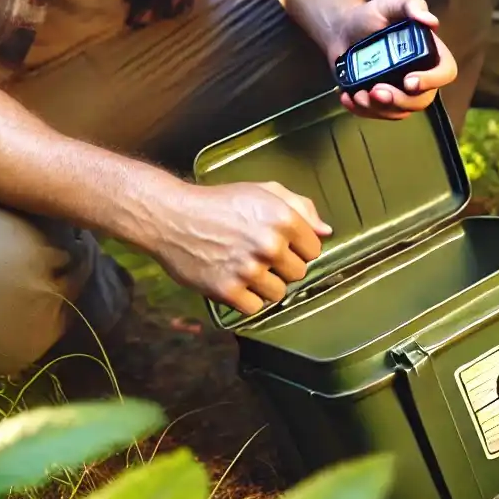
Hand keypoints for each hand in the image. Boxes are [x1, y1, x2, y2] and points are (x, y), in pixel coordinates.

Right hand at [152, 180, 332, 317]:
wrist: (173, 218)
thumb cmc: (219, 202)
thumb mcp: (262, 191)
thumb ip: (299, 207)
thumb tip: (325, 231)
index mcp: (282, 218)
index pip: (314, 249)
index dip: (299, 248)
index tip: (283, 245)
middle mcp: (269, 245)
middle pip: (298, 273)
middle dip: (283, 267)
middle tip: (260, 256)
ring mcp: (248, 270)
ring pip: (278, 293)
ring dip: (266, 285)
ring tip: (246, 269)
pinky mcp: (228, 291)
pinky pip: (255, 308)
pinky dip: (247, 299)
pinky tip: (235, 281)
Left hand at [328, 0, 458, 119]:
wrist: (342, 29)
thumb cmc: (371, 15)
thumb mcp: (390, 5)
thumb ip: (411, 6)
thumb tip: (431, 21)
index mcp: (428, 53)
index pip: (445, 72)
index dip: (433, 80)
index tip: (409, 80)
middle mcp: (419, 75)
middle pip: (422, 100)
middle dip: (400, 101)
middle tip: (376, 91)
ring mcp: (399, 90)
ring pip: (399, 111)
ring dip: (379, 109)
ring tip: (358, 94)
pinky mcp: (379, 100)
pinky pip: (378, 114)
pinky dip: (363, 111)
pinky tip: (348, 98)